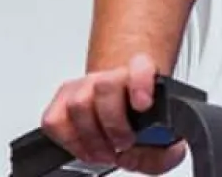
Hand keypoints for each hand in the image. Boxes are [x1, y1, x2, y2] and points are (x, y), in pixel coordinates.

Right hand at [40, 53, 187, 173]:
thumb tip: (149, 155)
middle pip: (105, 87)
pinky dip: (69, 141)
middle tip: (124, 144)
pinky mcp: (60, 102)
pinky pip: (54, 120)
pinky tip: (87, 148)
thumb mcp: (164, 140)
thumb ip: (166, 152)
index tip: (144, 104)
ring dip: (91, 137)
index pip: (141, 66)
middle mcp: (111, 76)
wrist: (124, 111)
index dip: (141, 82)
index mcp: (144, 75)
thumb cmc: (143, 123)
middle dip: (113, 123)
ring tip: (106, 152)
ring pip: (78, 103)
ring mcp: (83, 86)